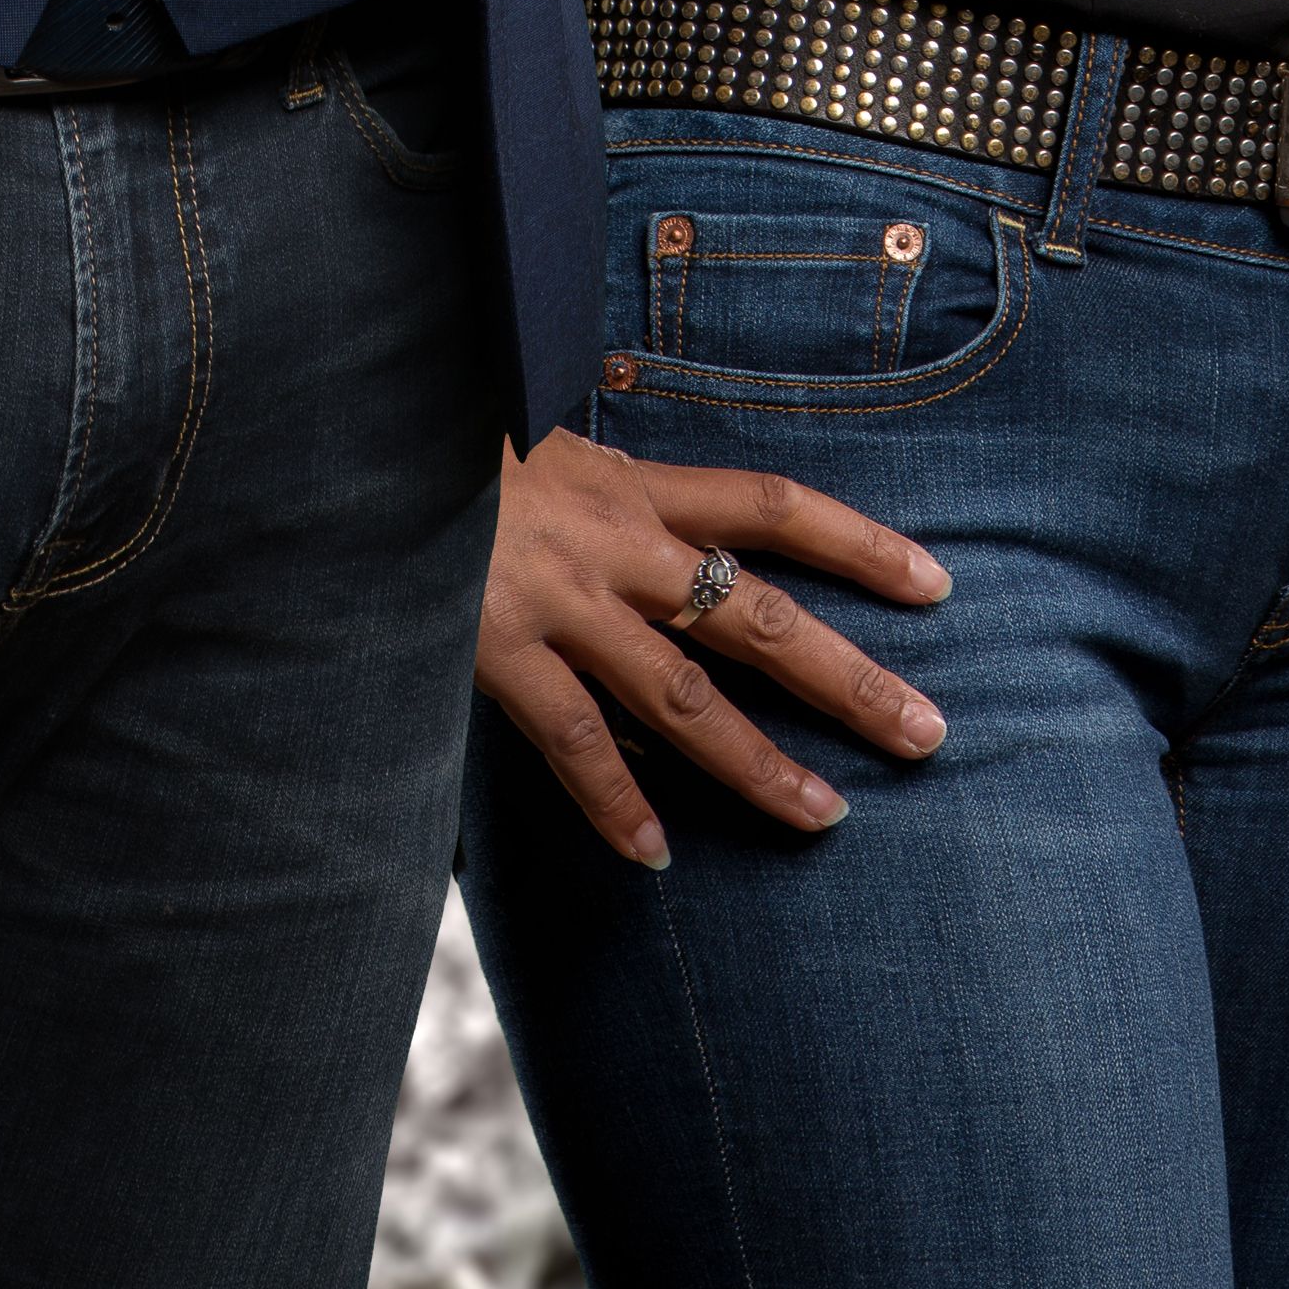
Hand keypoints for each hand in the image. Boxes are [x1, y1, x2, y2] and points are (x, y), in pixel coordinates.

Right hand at [472, 431, 951, 866]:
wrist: (351, 437)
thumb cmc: (439, 436)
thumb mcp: (528, 434)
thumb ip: (590, 483)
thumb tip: (650, 525)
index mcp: (627, 482)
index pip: (770, 504)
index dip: (857, 543)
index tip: (937, 585)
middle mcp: (612, 542)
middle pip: (760, 615)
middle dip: (849, 677)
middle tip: (928, 734)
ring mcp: (558, 601)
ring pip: (684, 695)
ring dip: (758, 762)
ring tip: (823, 815)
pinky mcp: (496, 650)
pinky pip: (572, 740)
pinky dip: (615, 801)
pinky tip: (654, 854)